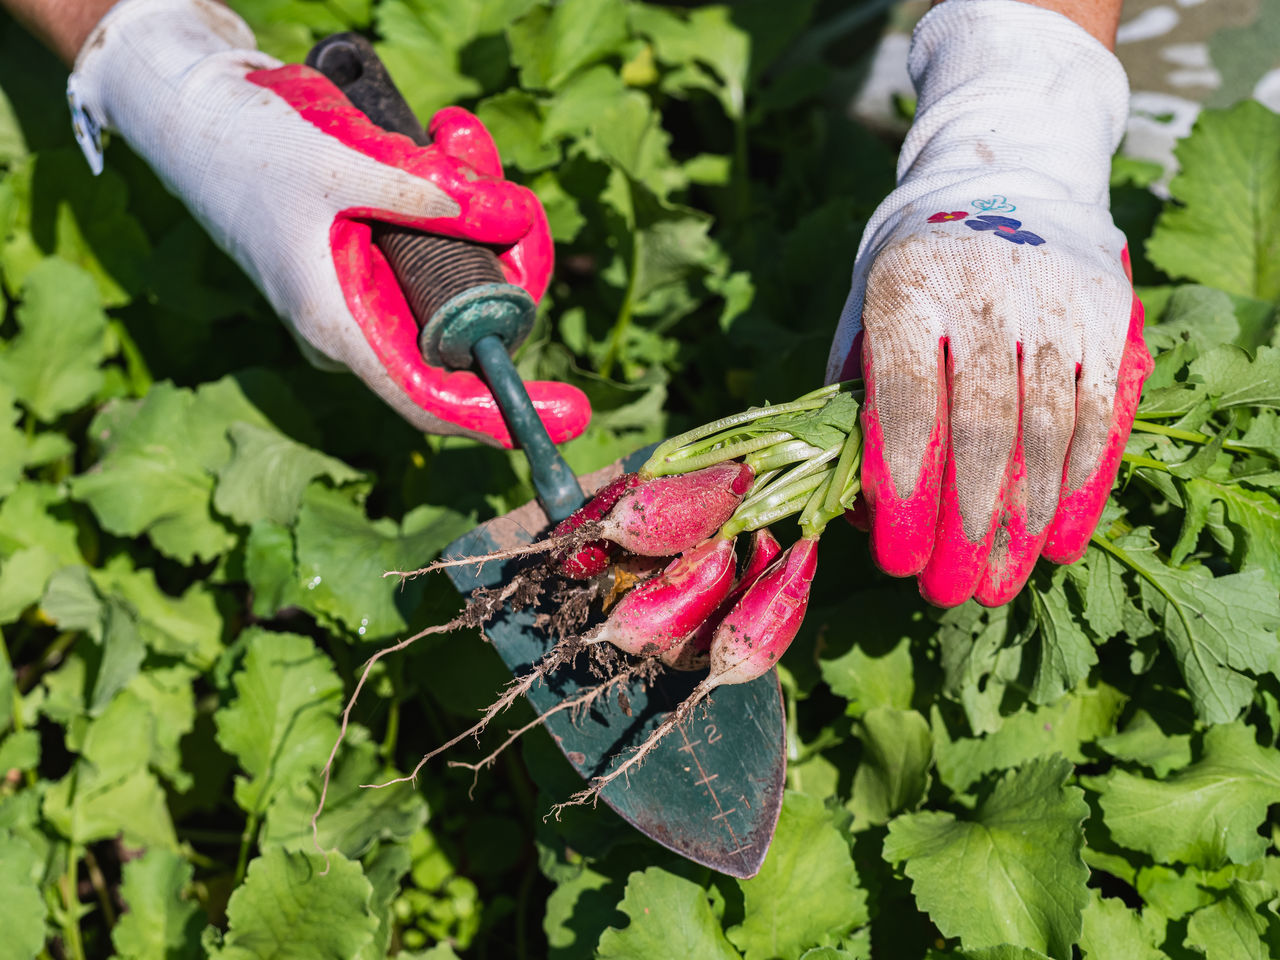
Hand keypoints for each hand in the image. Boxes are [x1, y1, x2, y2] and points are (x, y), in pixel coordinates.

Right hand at [67, 0, 589, 446]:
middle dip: (510, 266)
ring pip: (464, 276)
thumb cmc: (248, 146)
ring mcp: (373, 290)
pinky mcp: (379, 253)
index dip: (504, 415)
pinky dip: (458, 192)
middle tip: (515, 201)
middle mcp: (363, 321)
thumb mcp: (344, 165)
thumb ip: (432, 194)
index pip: (433, 397)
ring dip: (483, 210)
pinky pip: (443, 240)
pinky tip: (448, 134)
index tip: (571, 415)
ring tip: (457, 132)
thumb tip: (515, 219)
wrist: (195, 111)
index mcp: (342, 326)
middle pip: (470, 327)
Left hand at [826, 0, 1151, 606]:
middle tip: (953, 590)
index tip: (895, 556)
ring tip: (1006, 580)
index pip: (906, 401)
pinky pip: (1102, 412)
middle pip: (983, 425)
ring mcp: (1055, 300)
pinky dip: (1083, 482)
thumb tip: (852, 498)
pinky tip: (1060, 537)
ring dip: (1027, 516)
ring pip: (1049, 427)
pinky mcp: (1108, 313)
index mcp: (907, 286)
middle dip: (968, 520)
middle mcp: (986, 290)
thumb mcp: (866, 302)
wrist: (1006, 169)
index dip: (903, 486)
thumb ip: (857, 388)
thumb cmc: (916, 259)